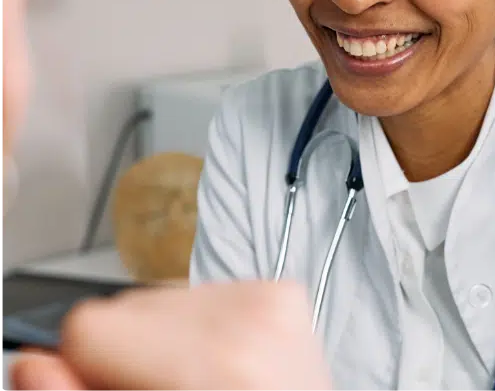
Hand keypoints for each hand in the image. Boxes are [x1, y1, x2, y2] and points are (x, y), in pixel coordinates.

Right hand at [11, 280, 332, 390]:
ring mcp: (272, 298)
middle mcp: (251, 319)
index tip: (110, 389)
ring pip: (166, 297)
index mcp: (217, 369)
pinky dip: (203, 328)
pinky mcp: (283, 290)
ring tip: (202, 383)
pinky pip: (205, 293)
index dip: (87, 365)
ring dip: (169, 340)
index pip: (95, 323)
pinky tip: (225, 366)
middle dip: (133, 353)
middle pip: (130, 305)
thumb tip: (35, 365)